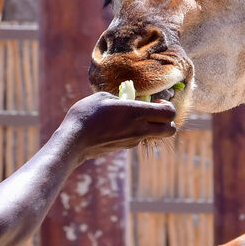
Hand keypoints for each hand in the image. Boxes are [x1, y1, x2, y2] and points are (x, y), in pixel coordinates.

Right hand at [59, 92, 176, 162]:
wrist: (74, 141)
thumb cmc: (86, 114)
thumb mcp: (104, 97)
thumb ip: (122, 99)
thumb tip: (129, 102)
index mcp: (137, 113)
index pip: (169, 113)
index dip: (167, 105)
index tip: (156, 100)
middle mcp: (139, 129)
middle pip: (170, 130)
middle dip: (167, 121)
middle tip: (154, 111)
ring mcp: (133, 141)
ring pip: (155, 135)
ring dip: (150, 126)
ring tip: (131, 117)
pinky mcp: (124, 147)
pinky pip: (139, 139)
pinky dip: (136, 131)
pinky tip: (118, 125)